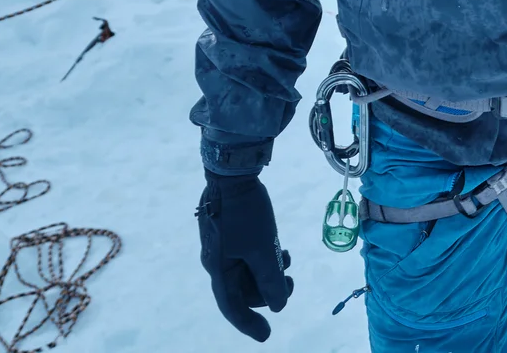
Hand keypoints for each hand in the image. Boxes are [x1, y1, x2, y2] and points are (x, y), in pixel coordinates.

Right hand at [197, 172, 292, 340]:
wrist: (232, 172)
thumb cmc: (246, 212)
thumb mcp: (262, 248)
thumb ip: (270, 279)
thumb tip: (279, 305)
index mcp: (218, 268)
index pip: (232, 306)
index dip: (249, 323)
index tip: (266, 335)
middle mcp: (216, 260)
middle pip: (242, 289)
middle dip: (267, 291)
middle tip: (290, 285)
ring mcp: (221, 245)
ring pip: (246, 271)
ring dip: (268, 272)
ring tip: (287, 261)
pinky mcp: (228, 231)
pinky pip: (246, 255)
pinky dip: (262, 257)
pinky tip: (280, 249)